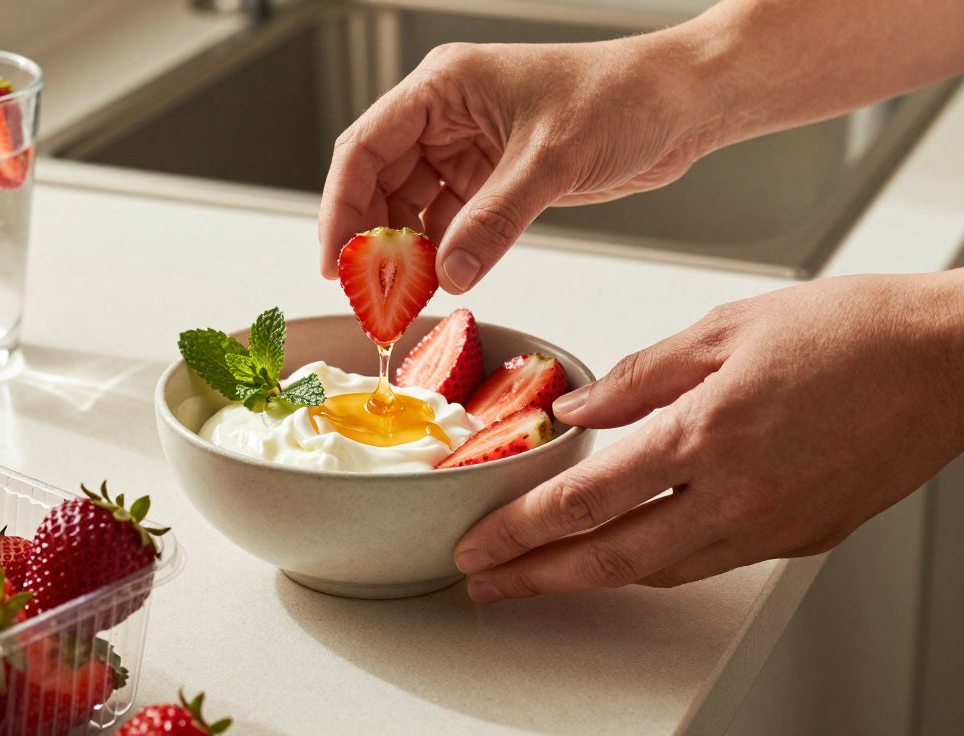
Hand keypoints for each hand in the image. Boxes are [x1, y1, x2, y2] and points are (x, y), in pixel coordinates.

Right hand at [318, 36, 720, 292]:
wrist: (681, 103)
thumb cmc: (622, 97)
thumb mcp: (549, 162)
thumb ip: (493, 222)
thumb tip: (446, 276)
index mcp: (442, 87)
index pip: (364, 148)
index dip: (340, 208)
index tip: (335, 263)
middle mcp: (445, 114)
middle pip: (378, 181)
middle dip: (370, 240)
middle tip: (370, 296)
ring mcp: (467, 145)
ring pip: (408, 205)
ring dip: (404, 252)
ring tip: (403, 298)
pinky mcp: (493, 174)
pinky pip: (447, 219)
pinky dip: (439, 252)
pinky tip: (440, 282)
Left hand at [453, 272, 963, 601]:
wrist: (947, 360)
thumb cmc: (847, 331)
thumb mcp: (722, 330)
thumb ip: (639, 377)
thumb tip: (576, 410)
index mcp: (707, 435)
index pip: (586, 500)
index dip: (520, 529)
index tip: (479, 544)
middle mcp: (736, 496)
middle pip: (611, 559)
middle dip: (536, 578)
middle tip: (486, 584)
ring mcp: (772, 527)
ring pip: (659, 571)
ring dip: (593, 577)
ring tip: (543, 574)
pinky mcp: (801, 538)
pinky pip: (708, 563)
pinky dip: (657, 564)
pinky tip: (630, 552)